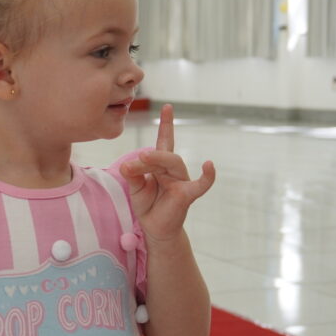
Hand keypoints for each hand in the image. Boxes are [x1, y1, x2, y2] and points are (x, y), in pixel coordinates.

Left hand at [119, 104, 215, 243]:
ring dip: (155, 161)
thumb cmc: (147, 204)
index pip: (164, 141)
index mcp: (161, 165)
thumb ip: (132, 175)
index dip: (167, 124)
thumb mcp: (135, 187)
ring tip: (141, 162)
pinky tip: (210, 165)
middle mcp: (173, 169)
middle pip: (163, 154)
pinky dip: (207, 176)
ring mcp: (181, 181)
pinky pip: (200, 184)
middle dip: (148, 156)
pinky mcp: (187, 194)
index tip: (168, 107)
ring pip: (172, 163)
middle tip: (134, 162)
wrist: (154, 228)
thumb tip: (126, 166)